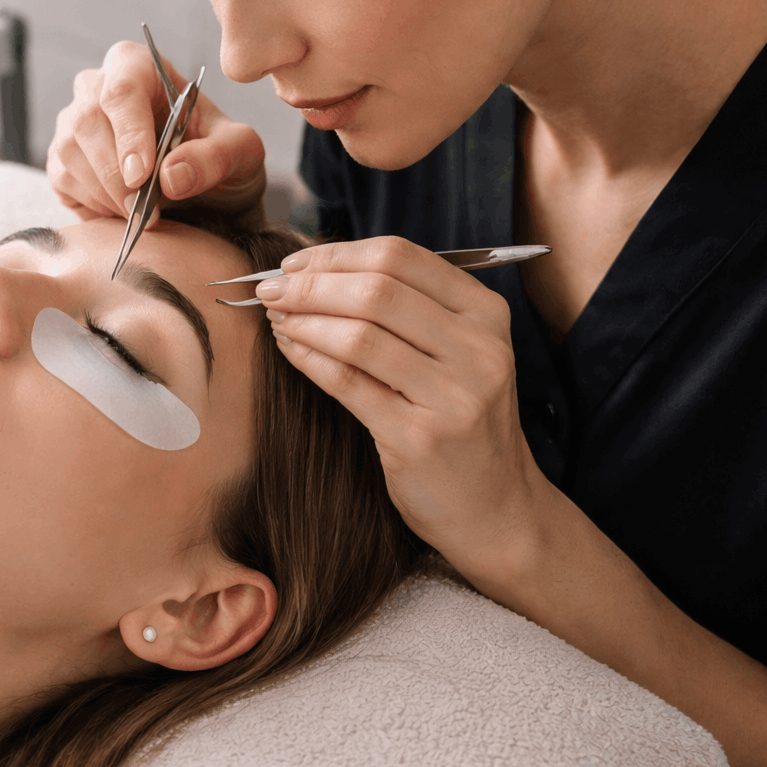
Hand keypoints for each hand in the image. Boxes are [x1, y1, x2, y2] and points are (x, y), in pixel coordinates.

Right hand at [46, 40, 266, 220]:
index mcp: (141, 67)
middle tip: (146, 210)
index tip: (142, 176)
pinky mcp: (62, 158)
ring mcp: (73, 122)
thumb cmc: (218, 157)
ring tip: (143, 214)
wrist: (204, 191)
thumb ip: (215, 157)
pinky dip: (92, 203)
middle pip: (86, 120)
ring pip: (69, 152)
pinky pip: (62, 179)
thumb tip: (171, 176)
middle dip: (115, 173)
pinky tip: (122, 211)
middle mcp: (98, 86)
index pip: (122, 88)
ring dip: (105, 193)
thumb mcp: (241, 153)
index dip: (129, 133)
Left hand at [258, 236, 551, 573]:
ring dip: (303, 320)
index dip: (336, 255)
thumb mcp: (457, 355)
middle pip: (376, 291)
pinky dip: (308, 358)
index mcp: (486, 314)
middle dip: (310, 284)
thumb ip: (407, 309)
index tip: (293, 263)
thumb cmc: (461, 423)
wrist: (495, 511)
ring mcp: (454, 396)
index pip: (400, 257)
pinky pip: (347, 382)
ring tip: (276, 319)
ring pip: (358, 335)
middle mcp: (478, 349)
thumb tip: (315, 270)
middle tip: (270, 291)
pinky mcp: (420, 439)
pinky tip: (289, 349)